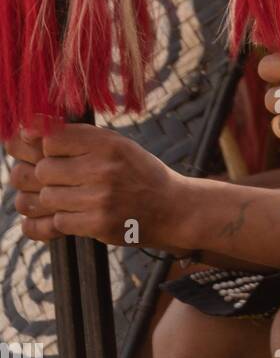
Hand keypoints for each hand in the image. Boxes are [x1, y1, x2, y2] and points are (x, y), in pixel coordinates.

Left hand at [9, 124, 185, 249]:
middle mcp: (103, 168)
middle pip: (43, 169)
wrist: (171, 208)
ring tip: (62, 198)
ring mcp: (101, 198)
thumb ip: (79, 139)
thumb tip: (29, 132)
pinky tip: (69, 216)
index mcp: (107, 143)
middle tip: (54, 179)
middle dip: (43, 175)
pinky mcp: (98, 225)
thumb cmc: (138, 173)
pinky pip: (58, 222)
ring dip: (49, 200)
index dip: (43, 146)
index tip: (44, 151)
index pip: (52, 139)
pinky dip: (58, 221)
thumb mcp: (117, 145)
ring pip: (47, 198)